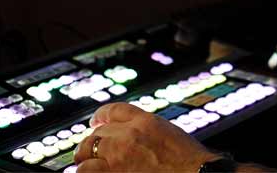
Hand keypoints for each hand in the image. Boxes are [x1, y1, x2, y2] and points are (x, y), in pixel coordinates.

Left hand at [73, 102, 220, 171]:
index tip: (96, 122)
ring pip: (86, 150)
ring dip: (84, 158)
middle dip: (92, 142)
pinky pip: (85, 170)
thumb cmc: (192, 164)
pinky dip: (85, 172)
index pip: (113, 111)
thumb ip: (150, 133)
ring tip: (85, 165)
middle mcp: (129, 135)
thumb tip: (137, 139)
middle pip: (97, 132)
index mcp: (146, 122)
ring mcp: (119, 156)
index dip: (100, 116)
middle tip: (88, 151)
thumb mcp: (172, 136)